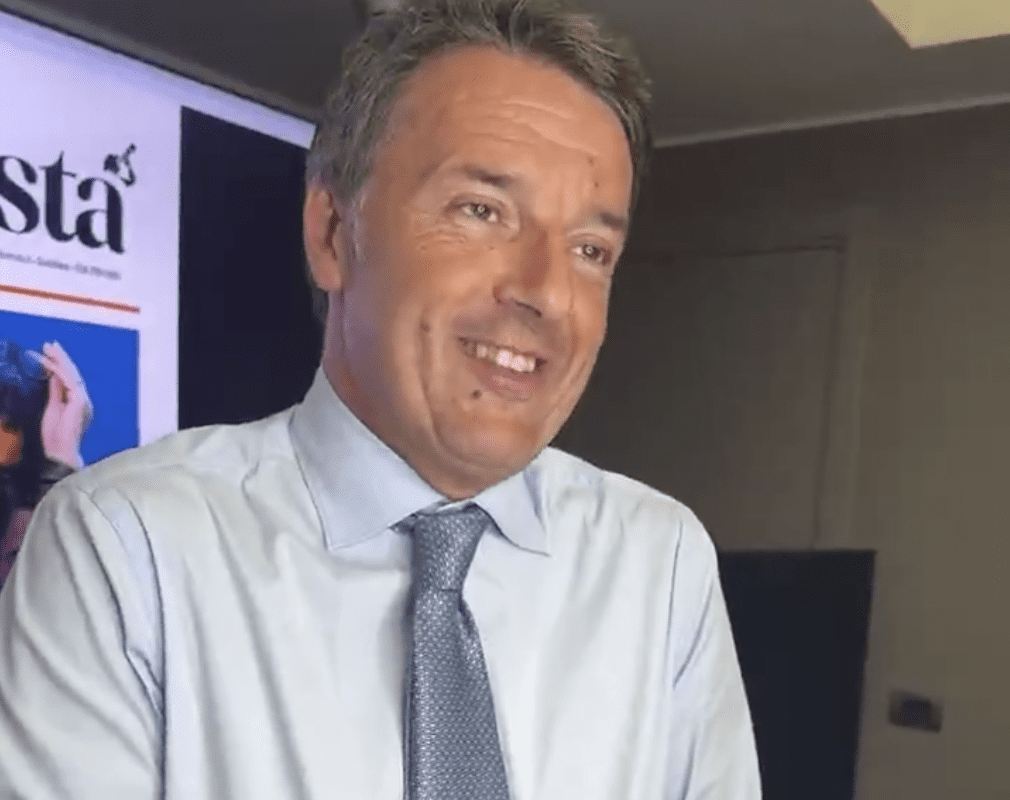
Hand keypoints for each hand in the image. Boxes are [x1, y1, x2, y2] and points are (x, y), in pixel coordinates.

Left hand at [39, 341, 92, 469]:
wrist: (60, 450)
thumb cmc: (55, 435)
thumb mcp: (52, 407)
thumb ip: (55, 392)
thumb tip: (52, 376)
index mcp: (78, 401)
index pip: (69, 378)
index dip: (60, 365)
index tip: (50, 353)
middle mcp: (83, 398)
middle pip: (72, 373)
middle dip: (60, 357)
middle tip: (50, 344)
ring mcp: (83, 399)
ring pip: (71, 374)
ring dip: (59, 360)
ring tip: (48, 348)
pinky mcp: (79, 401)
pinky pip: (68, 381)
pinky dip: (57, 371)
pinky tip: (48, 363)